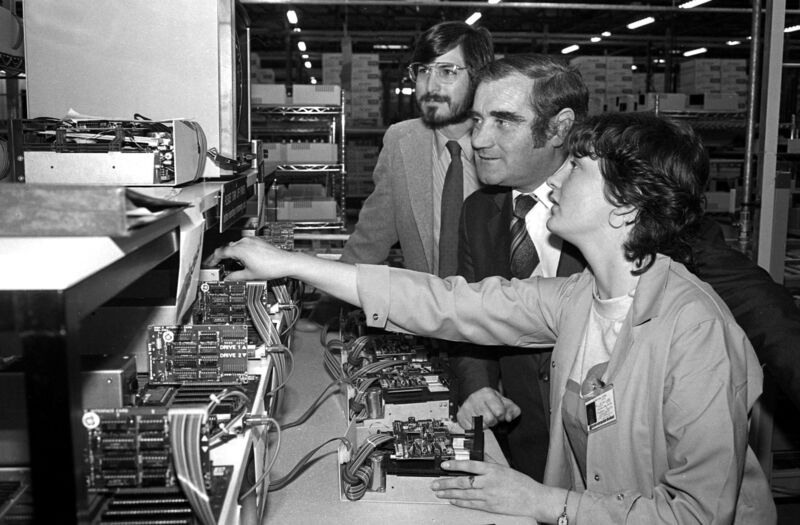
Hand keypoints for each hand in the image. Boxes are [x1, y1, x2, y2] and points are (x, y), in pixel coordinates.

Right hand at [205, 237, 297, 280]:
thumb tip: (227, 279)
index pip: (221, 252)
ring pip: (236, 246)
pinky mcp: (257, 241)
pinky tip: (244, 259)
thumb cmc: (271, 267)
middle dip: (223, 257)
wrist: (285, 262)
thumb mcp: (249, 275)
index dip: (213, 259)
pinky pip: (244, 244)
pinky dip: (241, 251)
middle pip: (228, 248)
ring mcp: (252, 240)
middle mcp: (245, 242)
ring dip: (233, 254)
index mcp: (240, 249)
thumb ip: (235, 277)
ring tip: (234, 264)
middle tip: (220, 266)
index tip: (210, 264)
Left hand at [430, 460, 558, 518]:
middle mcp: (489, 482)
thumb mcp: (504, 467)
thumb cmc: (521, 483)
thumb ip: (489, 460)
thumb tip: (477, 453)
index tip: (444, 464)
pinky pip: (471, 504)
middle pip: (463, 482)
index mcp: (492, 470)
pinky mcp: (490, 507)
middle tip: (435, 483)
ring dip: (449, 493)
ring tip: (439, 492)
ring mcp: (488, 496)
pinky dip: (460, 502)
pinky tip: (452, 500)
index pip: (469, 465)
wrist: (533, 499)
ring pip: (464, 494)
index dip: (455, 464)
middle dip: (446, 482)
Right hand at [457, 387, 520, 428]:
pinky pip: (471, 429)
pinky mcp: (460, 416)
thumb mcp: (505, 403)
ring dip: (485, 425)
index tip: (500, 415)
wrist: (476, 398)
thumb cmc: (492, 402)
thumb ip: (512, 410)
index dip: (502, 416)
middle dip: (493, 421)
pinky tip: (477, 421)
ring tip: (484, 419)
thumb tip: (508, 418)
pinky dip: (476, 428)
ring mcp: (466, 407)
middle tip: (492, 417)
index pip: (499, 412)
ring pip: (480, 425)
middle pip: (490, 420)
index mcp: (488, 393)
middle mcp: (475, 398)